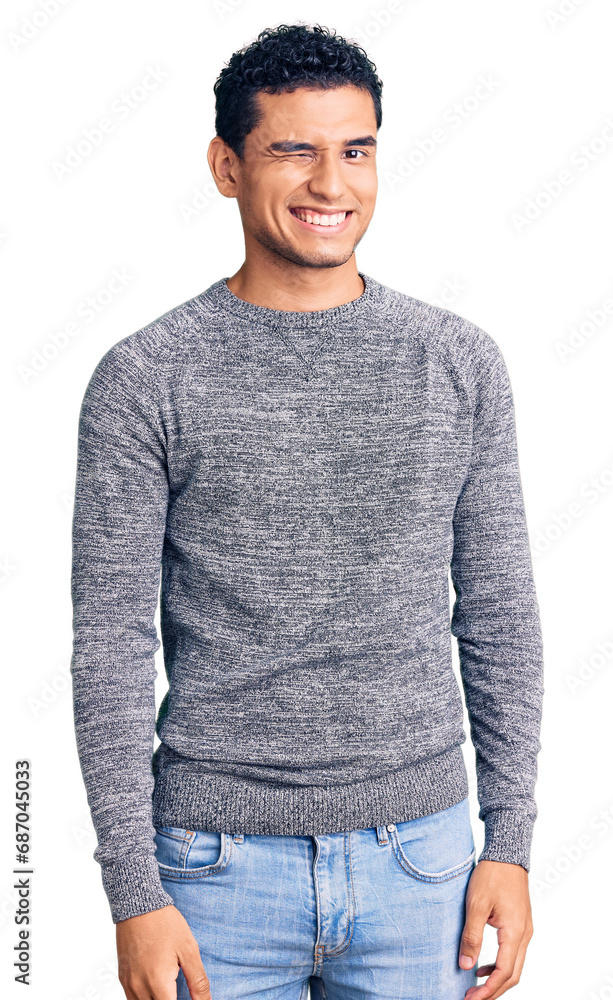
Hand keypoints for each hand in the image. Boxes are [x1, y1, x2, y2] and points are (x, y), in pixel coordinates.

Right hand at [117, 904, 211, 999]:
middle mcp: (139, 988)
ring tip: (170, 991)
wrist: (138, 905)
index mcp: (158, 983)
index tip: (191, 999)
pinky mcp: (123, 978)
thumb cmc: (165, 923)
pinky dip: (145, 999)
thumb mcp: (189, 949)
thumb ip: (198, 980)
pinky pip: (132, 999)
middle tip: (179, 992)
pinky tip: (157, 990)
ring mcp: (129, 984)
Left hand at [458, 859, 533, 999]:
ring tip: (475, 987)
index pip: (504, 973)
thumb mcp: (476, 905)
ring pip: (514, 966)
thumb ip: (471, 936)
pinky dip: (499, 966)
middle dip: (493, 991)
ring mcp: (524, 930)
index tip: (470, 999)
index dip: (487, 990)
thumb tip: (466, 965)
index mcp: (514, 932)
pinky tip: (483, 967)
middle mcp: (524, 935)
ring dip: (496, 980)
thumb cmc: (491, 875)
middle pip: (512, 975)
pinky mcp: (520, 924)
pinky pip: (513, 954)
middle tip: (471, 999)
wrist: (506, 854)